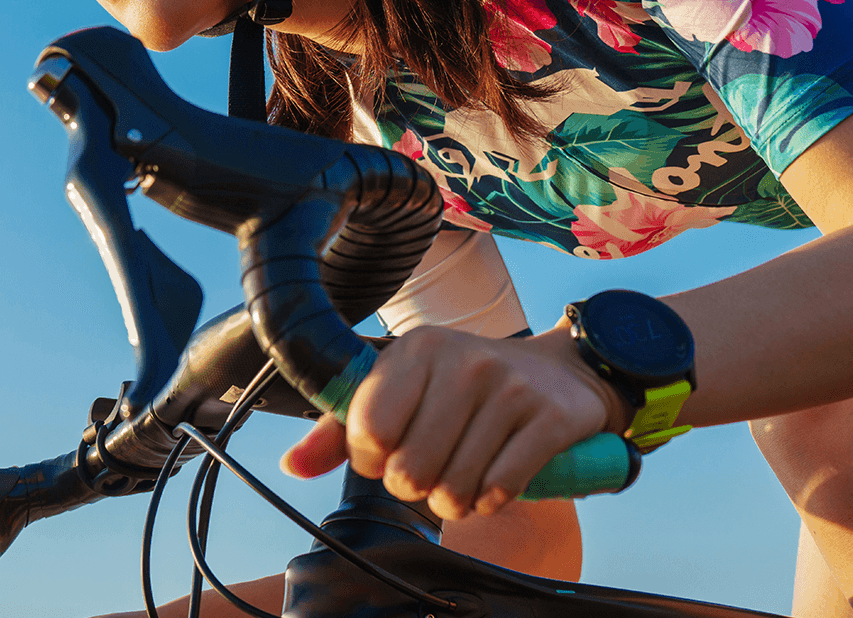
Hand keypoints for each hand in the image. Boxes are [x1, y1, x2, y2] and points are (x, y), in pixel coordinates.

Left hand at [279, 325, 630, 519]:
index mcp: (416, 350)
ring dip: (453, 502)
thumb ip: (343, 430)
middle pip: (409, 470)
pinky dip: (491, 501)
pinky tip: (492, 483)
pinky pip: (500, 489)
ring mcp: (508, 388)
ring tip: (460, 481)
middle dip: (414, 488)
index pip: (368, 429)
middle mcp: (461, 362)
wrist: (560, 373)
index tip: (386, 455)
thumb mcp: (405, 389)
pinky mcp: (548, 418)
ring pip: (454, 487)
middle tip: (429, 472)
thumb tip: (292, 465)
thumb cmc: (466, 388)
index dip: (371, 461)